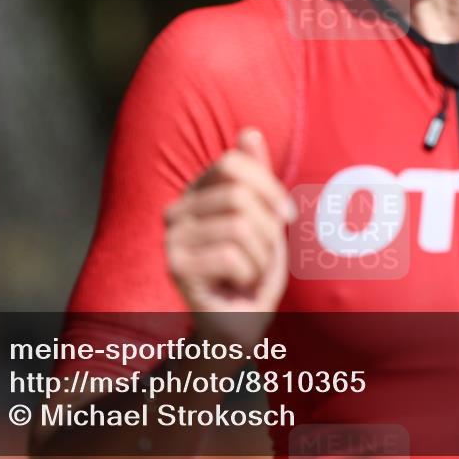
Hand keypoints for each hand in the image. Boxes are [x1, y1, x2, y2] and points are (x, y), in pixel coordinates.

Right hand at [164, 128, 295, 345]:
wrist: (237, 326)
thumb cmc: (252, 272)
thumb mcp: (264, 219)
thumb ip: (256, 178)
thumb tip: (249, 132)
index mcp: (195, 193)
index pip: (231, 163)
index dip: (268, 186)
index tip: (286, 214)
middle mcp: (176, 210)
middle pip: (238, 195)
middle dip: (267, 228)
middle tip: (264, 254)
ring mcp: (171, 239)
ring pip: (239, 226)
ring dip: (260, 255)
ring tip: (250, 272)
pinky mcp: (176, 268)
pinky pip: (233, 256)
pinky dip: (250, 274)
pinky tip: (237, 286)